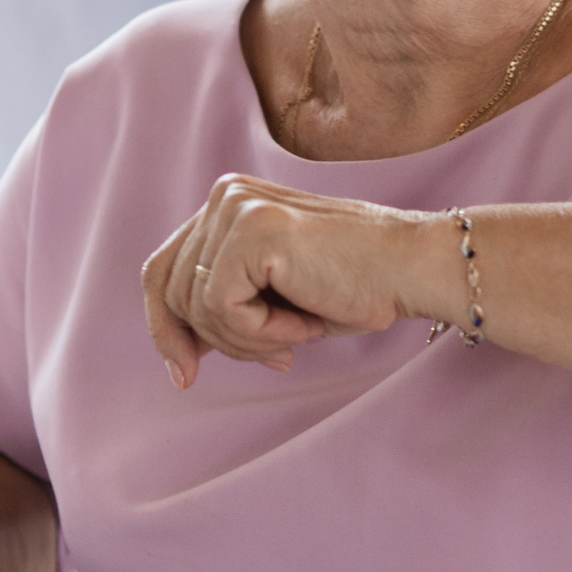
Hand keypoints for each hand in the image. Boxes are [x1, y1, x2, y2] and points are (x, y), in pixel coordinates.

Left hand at [142, 174, 446, 385]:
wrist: (410, 270)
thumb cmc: (352, 287)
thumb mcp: (272, 298)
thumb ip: (223, 308)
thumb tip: (177, 355)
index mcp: (225, 204)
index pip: (162, 271)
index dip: (166, 328)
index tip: (184, 375)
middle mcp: (223, 196)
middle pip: (172, 293)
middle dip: (221, 342)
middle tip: (278, 356)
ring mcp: (235, 207)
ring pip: (195, 306)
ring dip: (248, 340)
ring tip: (298, 333)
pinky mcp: (250, 230)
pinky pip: (222, 308)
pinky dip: (262, 332)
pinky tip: (304, 322)